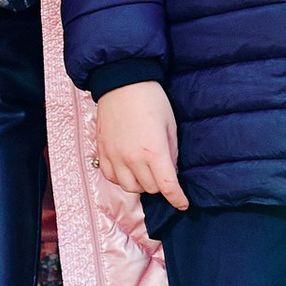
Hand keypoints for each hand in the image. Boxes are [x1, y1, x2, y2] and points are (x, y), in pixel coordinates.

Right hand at [94, 78, 187, 207]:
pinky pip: (111, 177)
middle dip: (160, 185)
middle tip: (164, 171)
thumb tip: (171, 171)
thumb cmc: (151, 99)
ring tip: (146, 170)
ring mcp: (115, 156)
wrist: (122, 81)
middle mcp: (132, 158)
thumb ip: (171, 151)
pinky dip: (122, 178)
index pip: (167, 186)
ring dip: (141, 184)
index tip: (183, 204)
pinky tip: (128, 168)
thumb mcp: (170, 124)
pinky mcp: (103, 151)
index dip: (177, 199)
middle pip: (149, 189)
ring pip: (129, 188)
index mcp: (153, 151)